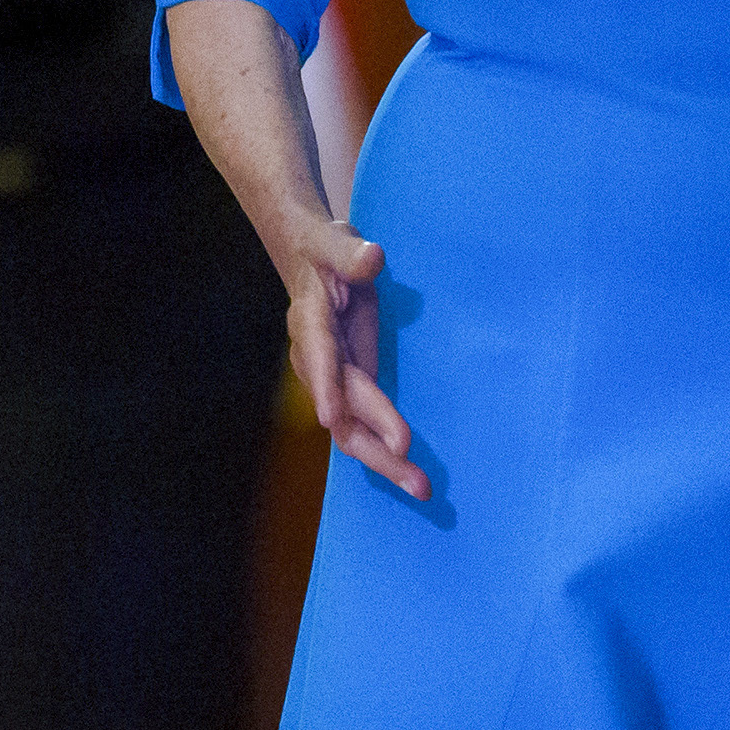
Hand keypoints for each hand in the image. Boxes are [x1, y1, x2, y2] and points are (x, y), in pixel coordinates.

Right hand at [276, 220, 420, 495]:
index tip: (334, 418)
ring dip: (384, 461)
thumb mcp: (335, 240)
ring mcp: (331, 379)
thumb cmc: (323, 249)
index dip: (328, 388)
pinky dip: (384, 450)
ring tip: (420, 489)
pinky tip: (408, 474)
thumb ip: (351, 254)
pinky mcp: (348, 385)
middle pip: (340, 413)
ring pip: (350, 430)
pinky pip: (362, 425)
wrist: (309, 262)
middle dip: (373, 445)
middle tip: (412, 472)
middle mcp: (316, 361)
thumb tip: (372, 259)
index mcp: (310, 323)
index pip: (320, 358)